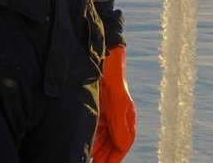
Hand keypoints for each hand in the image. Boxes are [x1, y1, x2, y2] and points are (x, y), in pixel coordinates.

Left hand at [92, 45, 135, 161]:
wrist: (103, 60)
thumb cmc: (112, 80)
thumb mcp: (116, 104)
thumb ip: (120, 126)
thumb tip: (124, 146)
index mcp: (127, 118)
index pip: (122, 145)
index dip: (114, 158)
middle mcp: (118, 119)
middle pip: (112, 145)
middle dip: (104, 157)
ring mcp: (108, 115)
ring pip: (103, 140)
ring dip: (97, 151)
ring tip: (87, 159)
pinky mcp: (99, 110)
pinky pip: (96, 130)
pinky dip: (92, 140)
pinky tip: (85, 146)